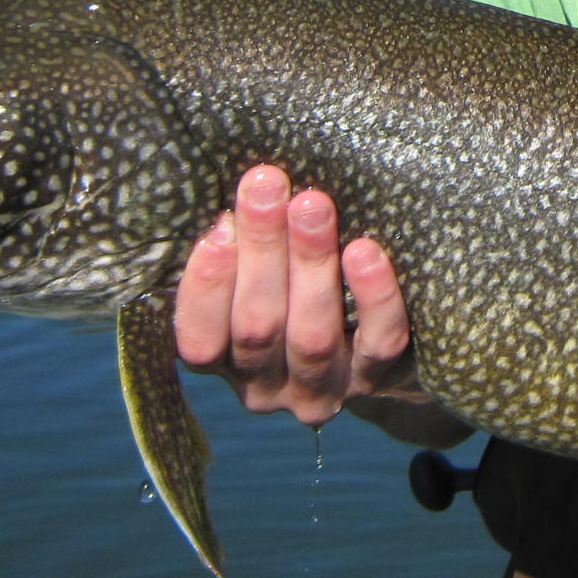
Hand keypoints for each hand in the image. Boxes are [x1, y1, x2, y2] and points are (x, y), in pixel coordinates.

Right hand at [173, 165, 416, 426]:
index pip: (200, 340)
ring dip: (310, 264)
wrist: (369, 342)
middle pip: (257, 327)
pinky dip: (373, 297)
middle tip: (267, 187)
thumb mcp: (252, 272)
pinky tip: (365, 251)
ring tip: (312, 206)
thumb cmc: (289, 284)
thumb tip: (241, 187)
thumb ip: (236, 245)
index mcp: (223, 361)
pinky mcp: (374, 380)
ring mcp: (321, 390)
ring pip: (311, 336)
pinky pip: (377, 343)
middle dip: (262, 251)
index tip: (219, 226)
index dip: (205, 287)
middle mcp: (264, 386)